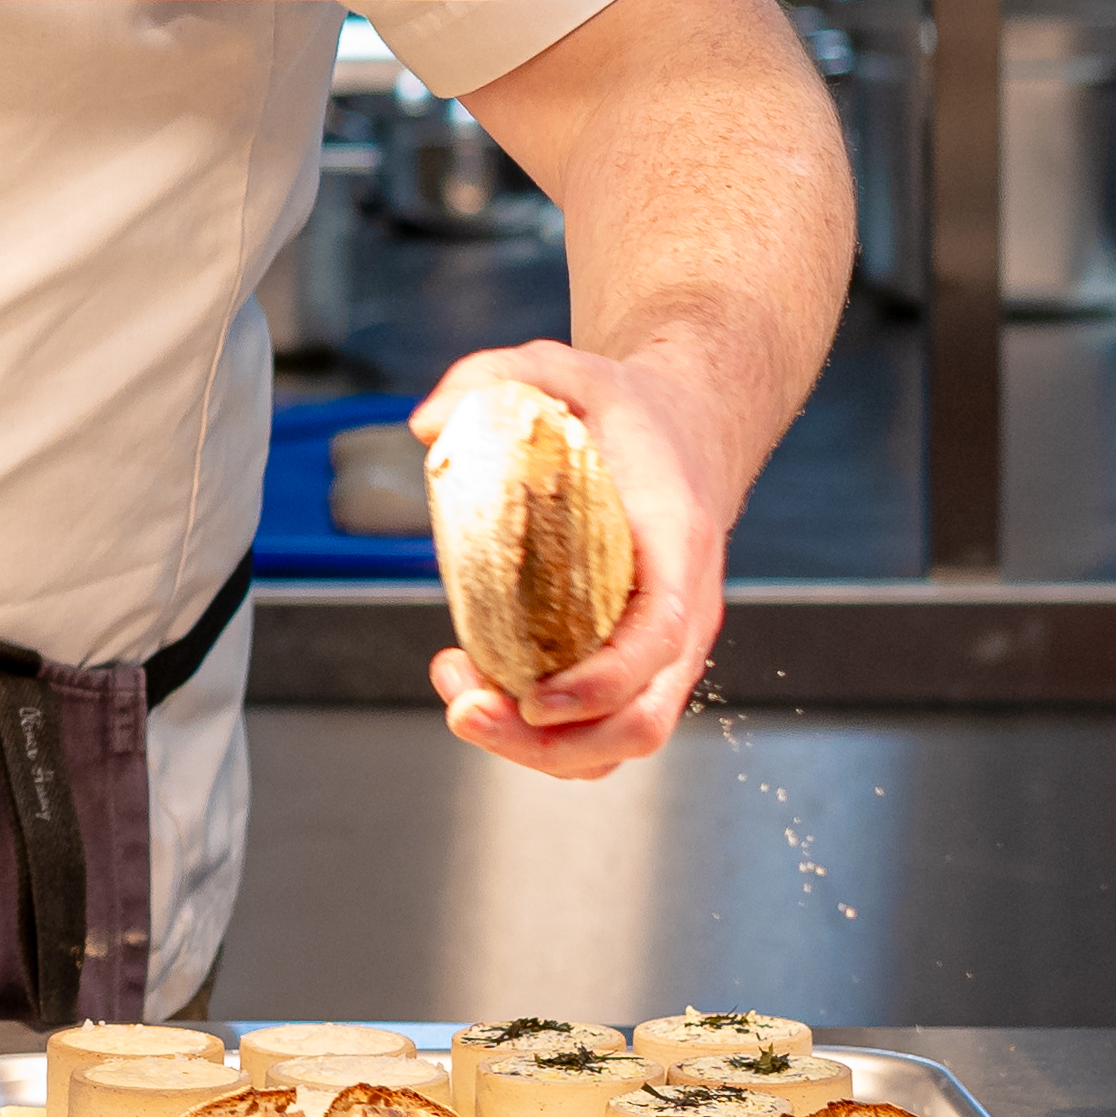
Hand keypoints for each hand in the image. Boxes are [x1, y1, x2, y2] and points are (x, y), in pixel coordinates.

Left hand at [421, 333, 743, 786]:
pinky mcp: (638, 664)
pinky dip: (542, 734)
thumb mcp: (566, 368)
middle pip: (641, 720)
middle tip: (464, 708)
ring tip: (461, 698)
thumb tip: (426, 426)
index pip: (659, 637)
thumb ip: (495, 375)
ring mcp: (666, 650)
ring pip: (620, 740)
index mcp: (679, 548)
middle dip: (551, 742)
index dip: (602, 682)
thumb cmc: (628, 412)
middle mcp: (686, 615)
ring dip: (537, 748)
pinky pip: (601, 726)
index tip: (536, 697)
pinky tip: (481, 687)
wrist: (689, 431)